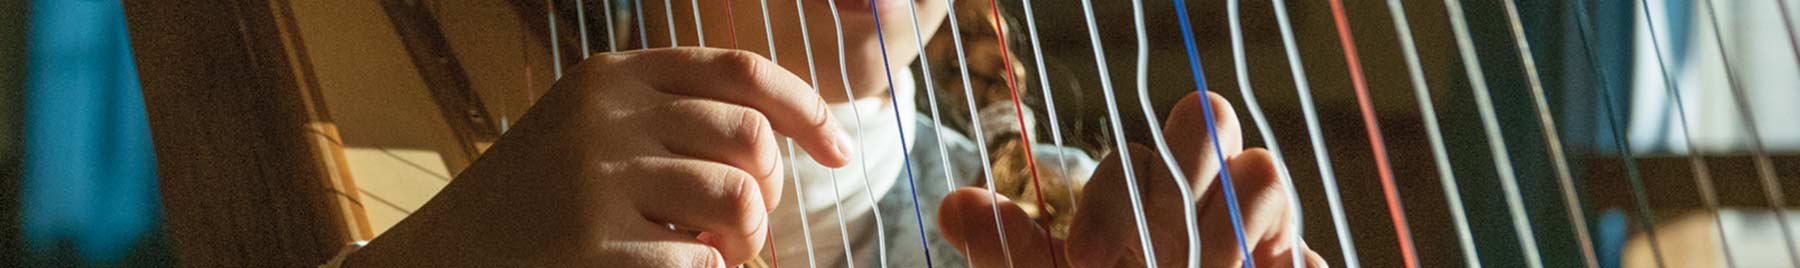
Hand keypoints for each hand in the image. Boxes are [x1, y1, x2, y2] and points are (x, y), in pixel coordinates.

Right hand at [344, 48, 852, 266]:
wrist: (439, 260)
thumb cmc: (534, 202)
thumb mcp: (591, 130)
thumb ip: (670, 117)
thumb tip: (783, 138)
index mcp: (613, 76)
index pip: (742, 71)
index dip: (806, 110)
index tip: (837, 152)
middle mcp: (606, 115)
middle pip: (751, 138)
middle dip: (770, 191)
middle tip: (743, 229)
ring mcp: (597, 180)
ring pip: (740, 199)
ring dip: (746, 241)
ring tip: (715, 257)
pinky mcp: (592, 247)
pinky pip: (701, 265)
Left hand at [939, 92, 1326, 266]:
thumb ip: (1012, 251)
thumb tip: (953, 205)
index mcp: (1145, 196)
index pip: (1136, 158)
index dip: (1110, 202)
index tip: (1083, 262)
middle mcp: (1204, 199)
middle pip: (1210, 119)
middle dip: (1185, 162)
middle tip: (1157, 247)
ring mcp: (1258, 234)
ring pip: (1264, 170)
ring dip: (1231, 223)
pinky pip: (1308, 256)